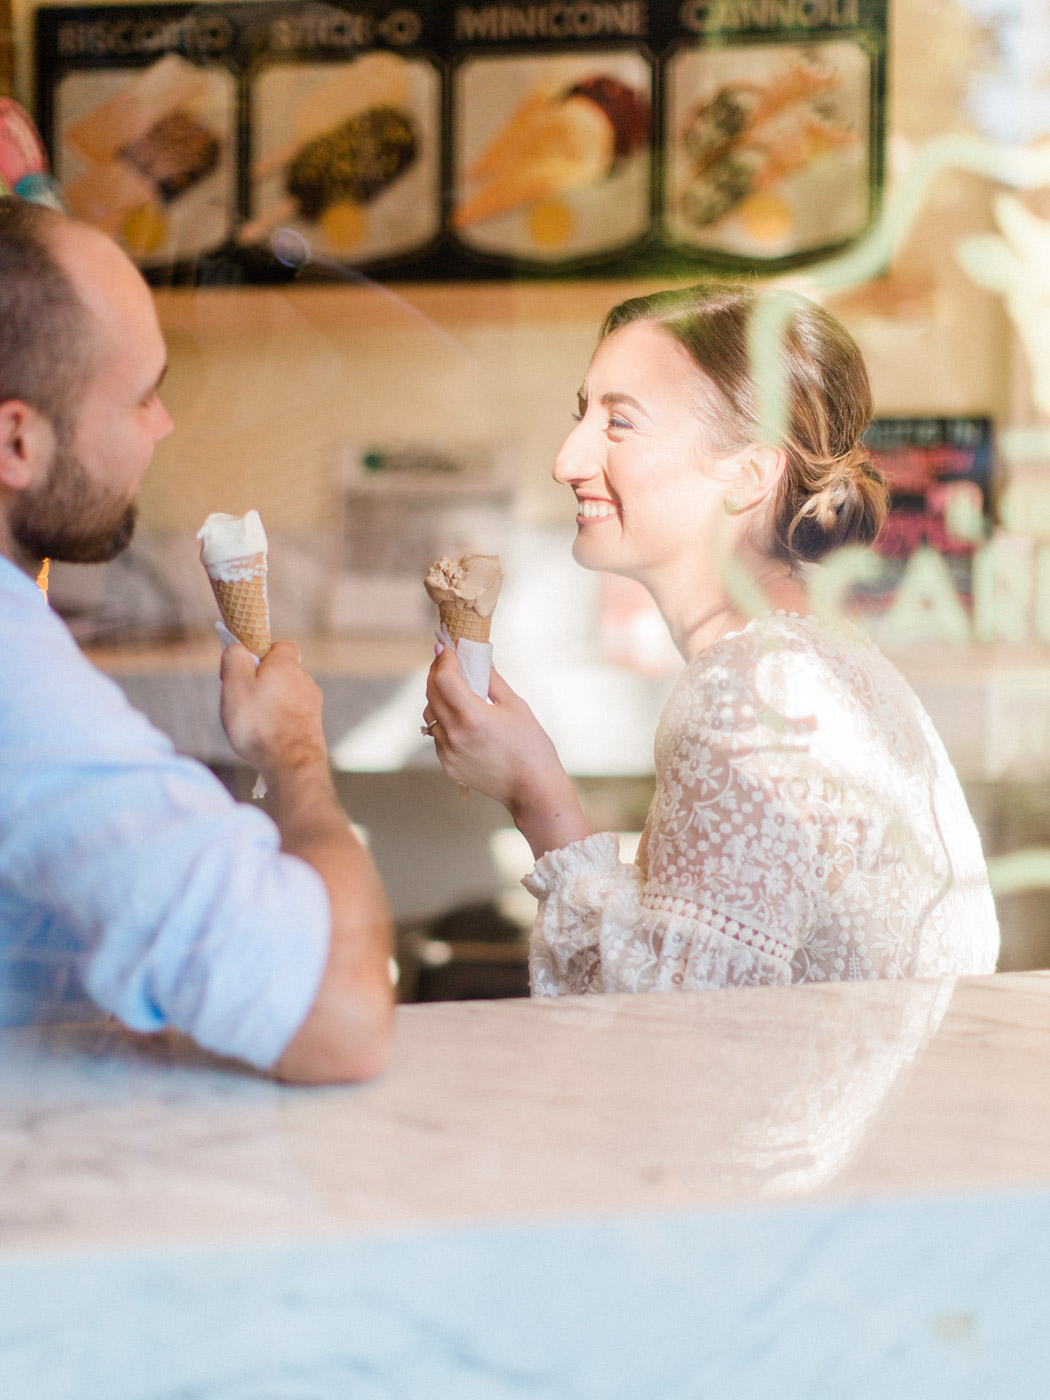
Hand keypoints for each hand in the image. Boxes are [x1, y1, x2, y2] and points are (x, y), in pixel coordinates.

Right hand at [220, 641, 326, 780]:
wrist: (292, 765)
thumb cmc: (260, 724)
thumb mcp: (235, 685)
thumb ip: (235, 659)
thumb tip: (238, 647)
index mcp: (286, 666)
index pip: (279, 646)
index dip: (260, 655)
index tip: (244, 671)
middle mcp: (305, 681)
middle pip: (281, 674)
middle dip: (263, 684)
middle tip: (244, 702)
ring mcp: (312, 706)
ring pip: (287, 697)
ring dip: (271, 705)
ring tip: (254, 725)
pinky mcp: (314, 727)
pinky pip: (292, 718)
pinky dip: (280, 723)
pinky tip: (268, 739)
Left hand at [424, 647, 590, 856]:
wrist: (533, 789)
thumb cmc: (532, 746)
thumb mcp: (515, 706)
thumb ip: (491, 680)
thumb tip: (478, 659)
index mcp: (472, 716)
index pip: (444, 678)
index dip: (443, 659)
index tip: (446, 648)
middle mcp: (454, 734)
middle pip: (432, 693)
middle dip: (437, 673)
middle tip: (447, 661)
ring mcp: (448, 752)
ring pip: (430, 714)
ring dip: (437, 696)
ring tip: (454, 688)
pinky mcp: (448, 765)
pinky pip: (437, 735)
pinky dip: (444, 720)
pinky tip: (460, 716)